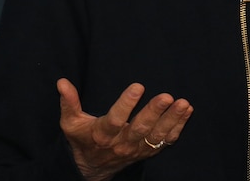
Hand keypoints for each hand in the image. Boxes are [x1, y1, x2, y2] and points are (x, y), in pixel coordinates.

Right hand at [57, 78, 193, 180]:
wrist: (92, 168)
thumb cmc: (82, 139)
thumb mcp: (71, 123)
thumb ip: (68, 102)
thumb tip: (62, 82)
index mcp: (102, 135)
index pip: (115, 120)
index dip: (126, 104)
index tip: (137, 86)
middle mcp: (121, 144)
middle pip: (140, 129)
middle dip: (154, 112)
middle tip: (167, 96)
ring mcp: (136, 149)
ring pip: (156, 136)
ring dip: (172, 120)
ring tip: (183, 103)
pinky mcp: (147, 152)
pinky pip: (165, 142)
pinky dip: (178, 127)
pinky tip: (187, 111)